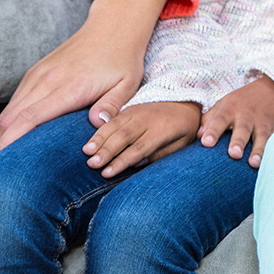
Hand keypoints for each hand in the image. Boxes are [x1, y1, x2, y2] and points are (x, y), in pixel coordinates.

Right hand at [0, 0, 169, 151]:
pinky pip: (17, 99)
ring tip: (15, 154)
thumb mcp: (128, 83)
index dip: (13, 141)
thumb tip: (96, 125)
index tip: (5, 161)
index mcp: (68, 87)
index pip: (30, 117)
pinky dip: (14, 117)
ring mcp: (38, 74)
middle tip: (11, 168)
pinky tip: (23, 132)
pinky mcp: (36, 71)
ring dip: (8, 132)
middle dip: (6, 144)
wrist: (113, 27)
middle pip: (12, 118)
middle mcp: (47, 80)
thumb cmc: (123, 58)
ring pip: (11, 109)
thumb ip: (112, 105)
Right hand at [82, 101, 200, 177]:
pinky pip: (112, 119)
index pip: (140, 148)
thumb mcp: (181, 143)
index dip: (122, 161)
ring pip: (115, 126)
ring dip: (99, 139)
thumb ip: (160, 154)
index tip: (107, 173)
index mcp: (163, 130)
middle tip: (92, 164)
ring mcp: (137, 112)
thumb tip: (136, 164)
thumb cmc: (184, 128)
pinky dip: (100, 131)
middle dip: (107, 151)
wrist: (186, 100)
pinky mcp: (129, 108)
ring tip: (87, 152)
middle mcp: (148, 119)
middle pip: (124, 136)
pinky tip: (90, 142)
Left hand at [200, 75, 273, 167]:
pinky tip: (273, 161)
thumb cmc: (241, 101)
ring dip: (258, 150)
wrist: (271, 87)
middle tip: (234, 154)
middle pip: (243, 129)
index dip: (213, 131)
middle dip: (238, 141)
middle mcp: (248, 114)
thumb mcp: (223, 104)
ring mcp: (265, 120)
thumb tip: (198, 137)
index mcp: (230, 108)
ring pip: (262, 136)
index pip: (220, 119)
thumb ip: (209, 119)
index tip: (206, 143)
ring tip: (254, 163)